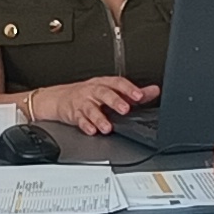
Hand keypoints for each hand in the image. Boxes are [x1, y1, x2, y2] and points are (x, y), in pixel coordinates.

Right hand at [26, 75, 156, 134]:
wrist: (60, 98)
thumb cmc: (89, 94)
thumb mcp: (110, 90)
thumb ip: (132, 93)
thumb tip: (154, 91)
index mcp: (104, 84)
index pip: (118, 83)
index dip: (129, 89)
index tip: (140, 95)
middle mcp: (93, 91)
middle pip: (104, 93)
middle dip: (115, 101)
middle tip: (125, 109)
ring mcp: (83, 102)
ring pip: (91, 109)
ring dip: (100, 118)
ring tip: (107, 127)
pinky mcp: (74, 114)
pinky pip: (79, 120)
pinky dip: (85, 126)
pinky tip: (92, 130)